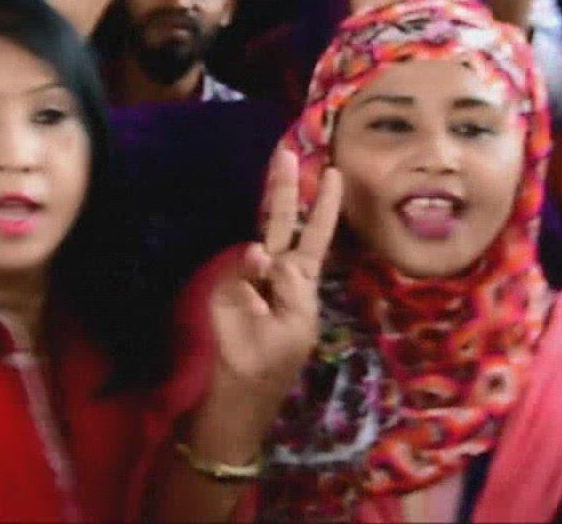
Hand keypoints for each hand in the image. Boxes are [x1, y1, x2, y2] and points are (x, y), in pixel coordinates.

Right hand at [209, 144, 341, 406]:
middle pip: (289, 227)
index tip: (332, 172)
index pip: (309, 237)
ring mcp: (255, 287)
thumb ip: (263, 287)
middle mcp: (279, 281)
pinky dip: (249, 252)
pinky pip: (242, 266)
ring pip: (268, 239)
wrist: (229, 408)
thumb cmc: (254, 372)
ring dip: (275, 206)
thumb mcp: (274, 331)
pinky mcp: (231, 297)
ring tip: (283, 165)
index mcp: (298, 289)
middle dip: (291, 190)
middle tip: (292, 151)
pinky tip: (254, 249)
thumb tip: (256, 251)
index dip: (319, 206)